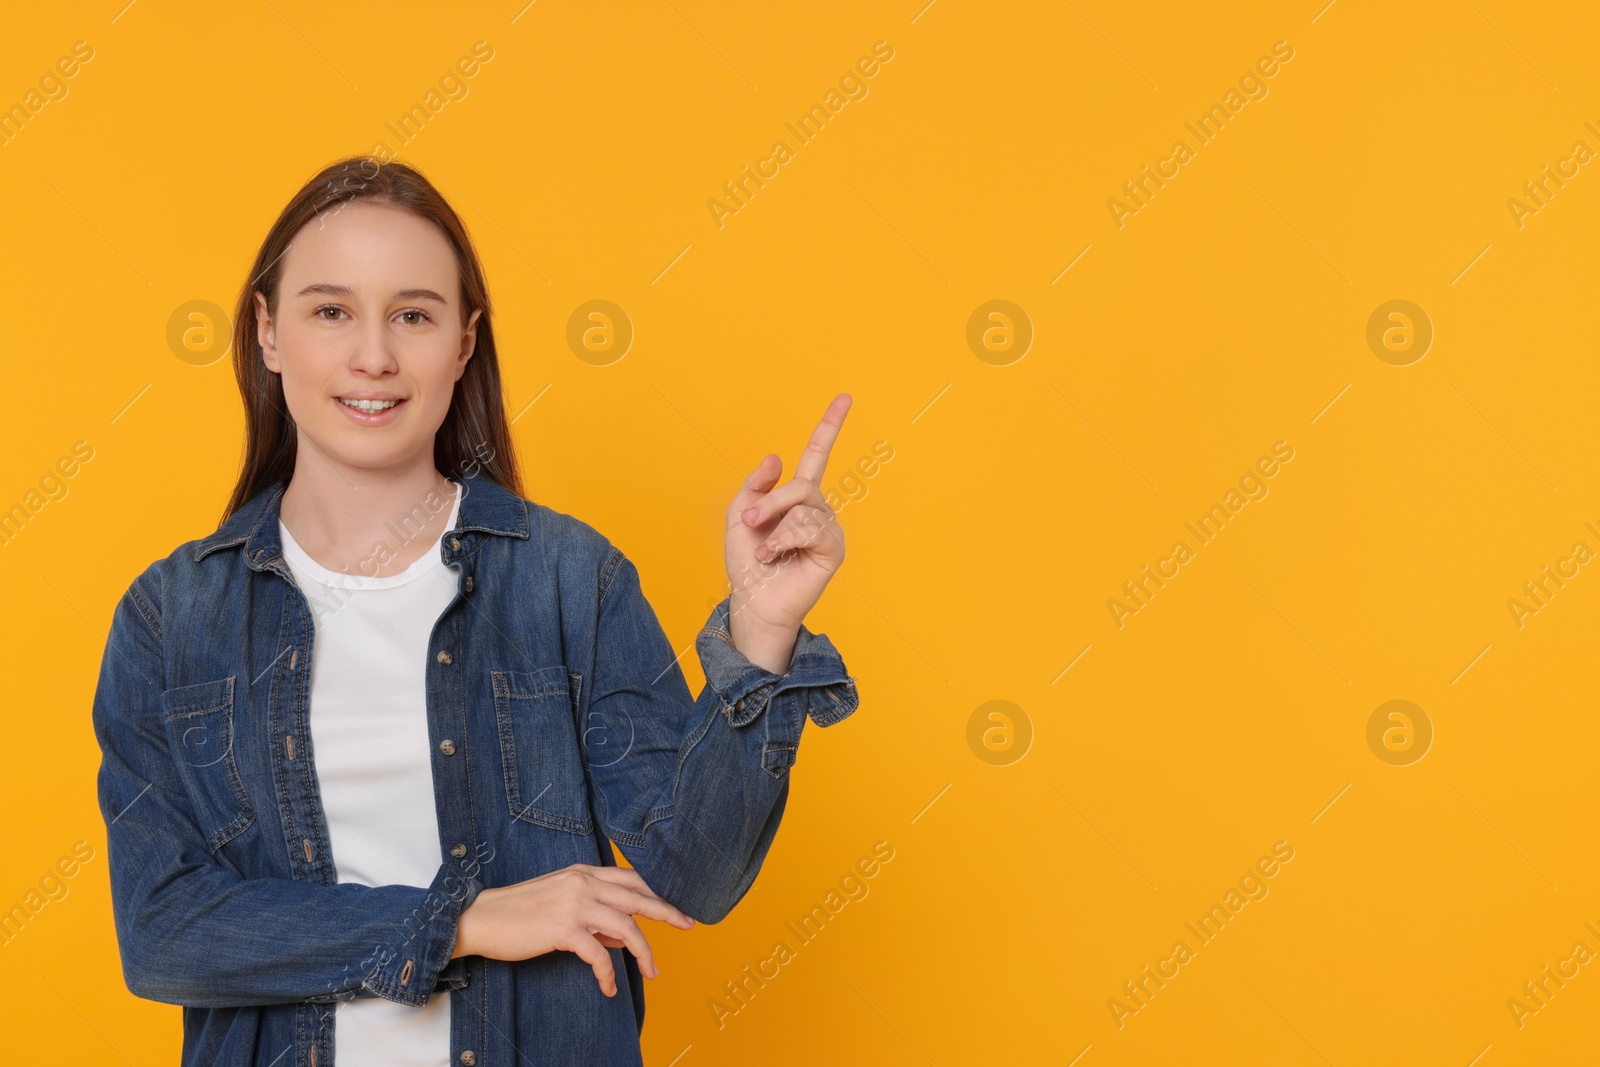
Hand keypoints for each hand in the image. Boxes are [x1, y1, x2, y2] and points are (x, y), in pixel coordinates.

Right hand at [451, 864, 694, 996]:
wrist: (481, 918)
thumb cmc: (518, 913)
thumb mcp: (559, 904)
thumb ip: (592, 914)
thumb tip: (621, 935)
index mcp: (582, 872)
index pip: (630, 877)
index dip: (654, 891)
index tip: (673, 905)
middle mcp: (583, 882)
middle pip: (637, 896)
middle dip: (666, 911)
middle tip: (687, 924)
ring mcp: (574, 904)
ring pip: (626, 926)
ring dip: (643, 951)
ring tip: (652, 971)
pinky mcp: (563, 928)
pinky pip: (598, 954)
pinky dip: (608, 972)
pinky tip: (609, 986)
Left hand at [724, 394, 851, 661]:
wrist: (753, 601)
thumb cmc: (747, 563)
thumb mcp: (739, 517)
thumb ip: (755, 486)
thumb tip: (776, 457)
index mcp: (797, 497)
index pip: (816, 455)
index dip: (830, 426)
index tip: (845, 397)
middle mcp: (818, 508)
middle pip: (802, 484)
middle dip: (769, 502)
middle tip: (747, 523)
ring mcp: (828, 528)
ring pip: (804, 505)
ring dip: (774, 525)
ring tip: (763, 550)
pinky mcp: (833, 549)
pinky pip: (811, 527)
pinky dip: (785, 539)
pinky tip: (775, 556)